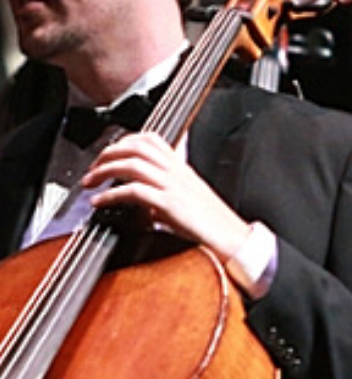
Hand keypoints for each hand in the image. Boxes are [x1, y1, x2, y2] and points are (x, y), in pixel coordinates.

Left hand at [80, 132, 250, 263]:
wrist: (233, 240)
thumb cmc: (214, 226)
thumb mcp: (189, 201)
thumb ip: (165, 194)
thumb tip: (141, 203)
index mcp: (182, 168)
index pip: (150, 139)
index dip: (124, 141)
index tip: (109, 154)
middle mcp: (177, 172)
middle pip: (135, 146)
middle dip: (107, 153)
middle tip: (93, 168)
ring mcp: (173, 186)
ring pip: (131, 163)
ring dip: (104, 170)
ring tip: (90, 182)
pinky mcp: (169, 204)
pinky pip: (133, 191)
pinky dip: (111, 194)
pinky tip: (100, 202)